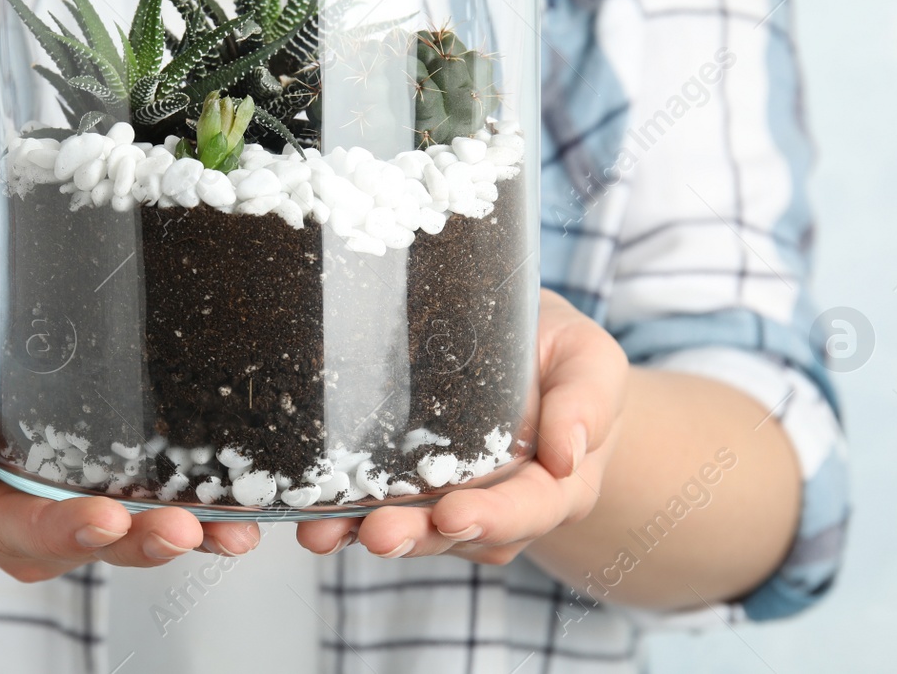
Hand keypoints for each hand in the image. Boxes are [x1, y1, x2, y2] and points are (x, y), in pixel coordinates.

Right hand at [0, 318, 259, 581]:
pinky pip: (151, 514)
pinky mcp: (106, 498)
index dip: (63, 529)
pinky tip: (243, 515)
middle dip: (139, 539)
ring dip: (184, 537)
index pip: (17, 529)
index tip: (107, 517)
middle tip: (189, 529)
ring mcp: (68, 518)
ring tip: (236, 531)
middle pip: (85, 546)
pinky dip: (200, 518)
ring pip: (128, 538)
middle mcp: (23, 528)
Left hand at [297, 290, 628, 562]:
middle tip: (376, 533)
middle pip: (459, 533)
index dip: (492, 517)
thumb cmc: (565, 361)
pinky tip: (307, 515)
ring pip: (413, 530)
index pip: (529, 509)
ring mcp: (452, 504)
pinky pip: (377, 509)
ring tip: (321, 533)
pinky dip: (341, 516)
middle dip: (416, 536)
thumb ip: (585, 400)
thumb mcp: (589, 363)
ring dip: (364, 534)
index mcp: (557, 484)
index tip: (453, 515)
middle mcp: (502, 507)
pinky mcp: (410, 492)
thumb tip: (569, 452)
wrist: (532, 360)